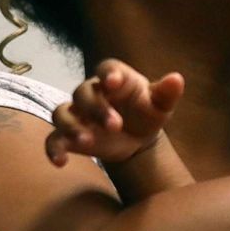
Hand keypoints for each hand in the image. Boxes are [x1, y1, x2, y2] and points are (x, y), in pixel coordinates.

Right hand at [45, 59, 184, 166]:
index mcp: (115, 78)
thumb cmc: (147, 113)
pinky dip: (53, 149)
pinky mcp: (69, 135)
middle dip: (97, 108)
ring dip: (72, 126)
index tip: (114, 83)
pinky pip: (53, 139)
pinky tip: (61, 162)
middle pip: (82, 92)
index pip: (106, 68)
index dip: (108, 74)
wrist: (137, 137)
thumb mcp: (160, 105)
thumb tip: (177, 79)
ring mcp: (77, 114)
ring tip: (87, 141)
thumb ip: (167, 93)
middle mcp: (92, 93)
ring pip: (62, 113)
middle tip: (115, 125)